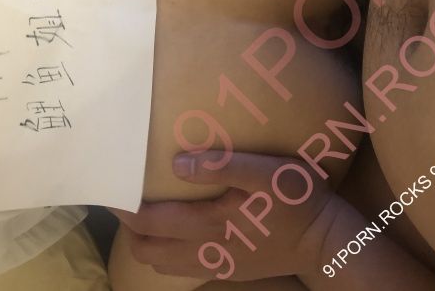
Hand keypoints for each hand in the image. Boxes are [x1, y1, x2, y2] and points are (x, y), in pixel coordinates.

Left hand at [109, 151, 341, 280]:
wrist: (326, 244)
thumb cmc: (297, 201)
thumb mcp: (267, 172)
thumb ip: (222, 165)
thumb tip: (176, 164)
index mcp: (210, 223)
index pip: (149, 222)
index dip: (123, 209)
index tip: (108, 191)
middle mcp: (205, 250)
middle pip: (147, 249)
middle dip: (128, 230)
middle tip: (124, 203)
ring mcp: (216, 265)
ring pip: (162, 264)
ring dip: (146, 243)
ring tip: (144, 219)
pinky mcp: (228, 271)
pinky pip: (184, 270)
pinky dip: (167, 256)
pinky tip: (174, 236)